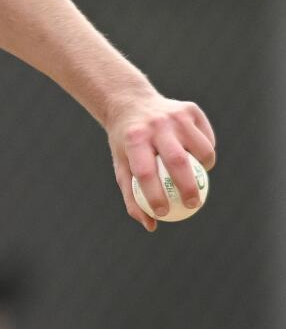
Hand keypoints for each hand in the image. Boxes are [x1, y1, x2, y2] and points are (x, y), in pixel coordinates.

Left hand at [106, 94, 215, 230]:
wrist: (131, 103)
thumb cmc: (127, 143)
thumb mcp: (122, 165)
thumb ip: (132, 196)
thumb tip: (151, 225)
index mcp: (134, 139)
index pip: (146, 172)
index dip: (155, 196)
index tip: (163, 213)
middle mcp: (156, 125)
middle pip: (178, 161)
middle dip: (188, 188)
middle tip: (193, 204)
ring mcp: (176, 115)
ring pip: (202, 150)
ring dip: (204, 169)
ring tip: (197, 179)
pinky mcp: (191, 110)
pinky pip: (207, 140)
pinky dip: (206, 154)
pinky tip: (198, 158)